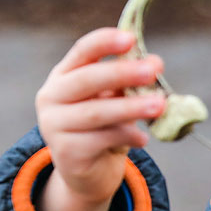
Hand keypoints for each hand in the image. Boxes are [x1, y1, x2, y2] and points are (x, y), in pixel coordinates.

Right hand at [35, 28, 165, 210]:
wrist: (89, 173)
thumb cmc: (105, 128)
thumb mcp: (116, 100)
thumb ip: (131, 82)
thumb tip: (156, 61)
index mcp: (64, 76)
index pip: (82, 51)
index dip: (105, 43)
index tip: (130, 38)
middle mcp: (51, 97)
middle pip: (86, 80)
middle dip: (122, 73)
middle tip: (152, 71)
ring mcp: (54, 126)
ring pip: (96, 113)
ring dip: (131, 108)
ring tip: (159, 106)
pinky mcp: (65, 153)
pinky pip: (100, 140)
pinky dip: (126, 136)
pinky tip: (143, 139)